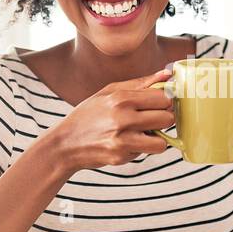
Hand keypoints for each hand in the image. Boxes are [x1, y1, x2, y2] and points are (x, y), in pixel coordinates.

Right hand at [49, 66, 175, 171]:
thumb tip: (167, 74)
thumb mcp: (109, 92)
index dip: (165, 101)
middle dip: (163, 119)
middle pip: (167, 118)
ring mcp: (122, 140)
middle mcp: (122, 118)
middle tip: (152, 119)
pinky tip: (128, 142)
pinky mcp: (121, 157)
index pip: (162, 97)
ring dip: (156, 138)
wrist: (65, 143)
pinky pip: (145, 153)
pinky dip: (141, 148)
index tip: (159, 103)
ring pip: (161, 142)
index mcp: (121, 98)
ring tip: (143, 132)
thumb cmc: (88, 114)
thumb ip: (140, 83)